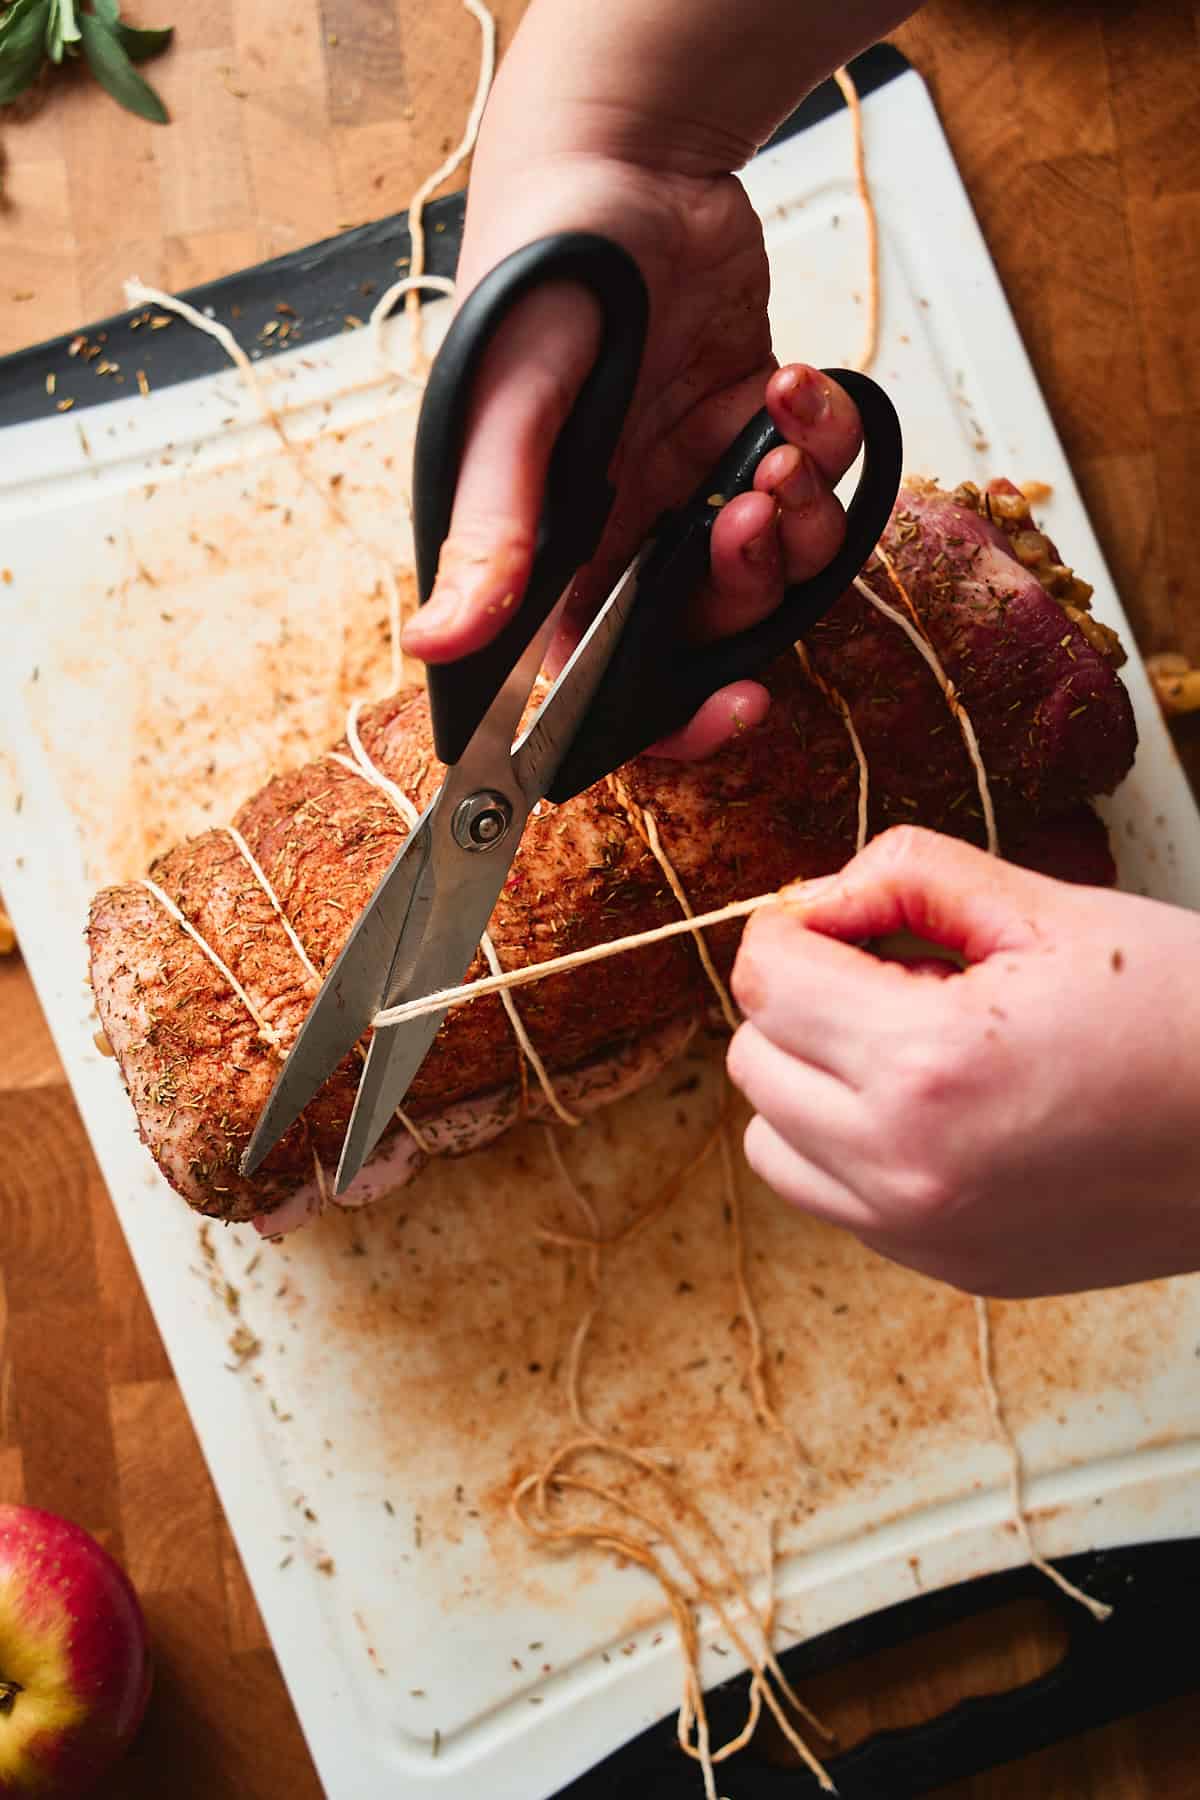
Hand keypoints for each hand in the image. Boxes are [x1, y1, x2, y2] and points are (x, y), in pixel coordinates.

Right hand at [400, 26, 865, 756]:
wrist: (623, 153)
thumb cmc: (540, 270)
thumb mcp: (509, 405)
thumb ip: (493, 530)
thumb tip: (435, 644)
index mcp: (555, 547)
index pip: (601, 677)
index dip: (670, 715)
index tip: (733, 705)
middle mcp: (625, 528)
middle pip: (710, 624)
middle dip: (748, 582)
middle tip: (745, 508)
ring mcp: (694, 479)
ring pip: (778, 561)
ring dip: (797, 513)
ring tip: (774, 435)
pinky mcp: (751, 428)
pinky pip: (817, 477)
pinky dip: (824, 440)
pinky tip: (791, 383)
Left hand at [726, 825, 1199, 1296]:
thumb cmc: (1186, 1013)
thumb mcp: (1049, 908)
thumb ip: (907, 875)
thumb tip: (812, 899)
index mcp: (928, 1067)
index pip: (765, 981)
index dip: (799, 928)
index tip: (855, 918)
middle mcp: (906, 1168)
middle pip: (755, 1060)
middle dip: (804, 999)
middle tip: (897, 973)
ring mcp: (925, 1233)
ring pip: (774, 1142)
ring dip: (812, 1080)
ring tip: (911, 1045)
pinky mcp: (954, 1268)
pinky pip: (835, 1199)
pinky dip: (851, 1147)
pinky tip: (940, 1108)